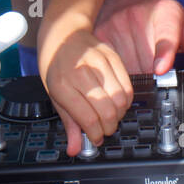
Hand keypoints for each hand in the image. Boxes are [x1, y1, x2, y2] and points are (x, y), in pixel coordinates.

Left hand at [40, 29, 132, 156]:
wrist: (64, 33)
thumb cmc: (56, 65)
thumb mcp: (55, 96)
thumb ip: (69, 124)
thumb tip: (75, 149)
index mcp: (62, 85)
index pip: (87, 118)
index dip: (94, 134)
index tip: (94, 138)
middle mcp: (82, 73)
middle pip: (107, 110)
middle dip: (108, 127)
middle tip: (104, 129)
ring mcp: (99, 64)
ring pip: (120, 100)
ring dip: (118, 114)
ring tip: (110, 116)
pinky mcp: (113, 58)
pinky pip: (128, 86)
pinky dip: (126, 101)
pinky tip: (116, 103)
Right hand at [94, 0, 183, 74]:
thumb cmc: (152, 12)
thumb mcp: (180, 23)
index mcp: (165, 13)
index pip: (165, 34)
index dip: (163, 53)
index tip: (160, 69)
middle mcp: (136, 17)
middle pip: (145, 65)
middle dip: (151, 78)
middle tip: (154, 76)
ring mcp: (114, 26)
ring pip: (125, 69)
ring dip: (131, 79)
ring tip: (135, 71)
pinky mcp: (96, 36)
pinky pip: (107, 66)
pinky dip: (114, 75)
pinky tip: (118, 70)